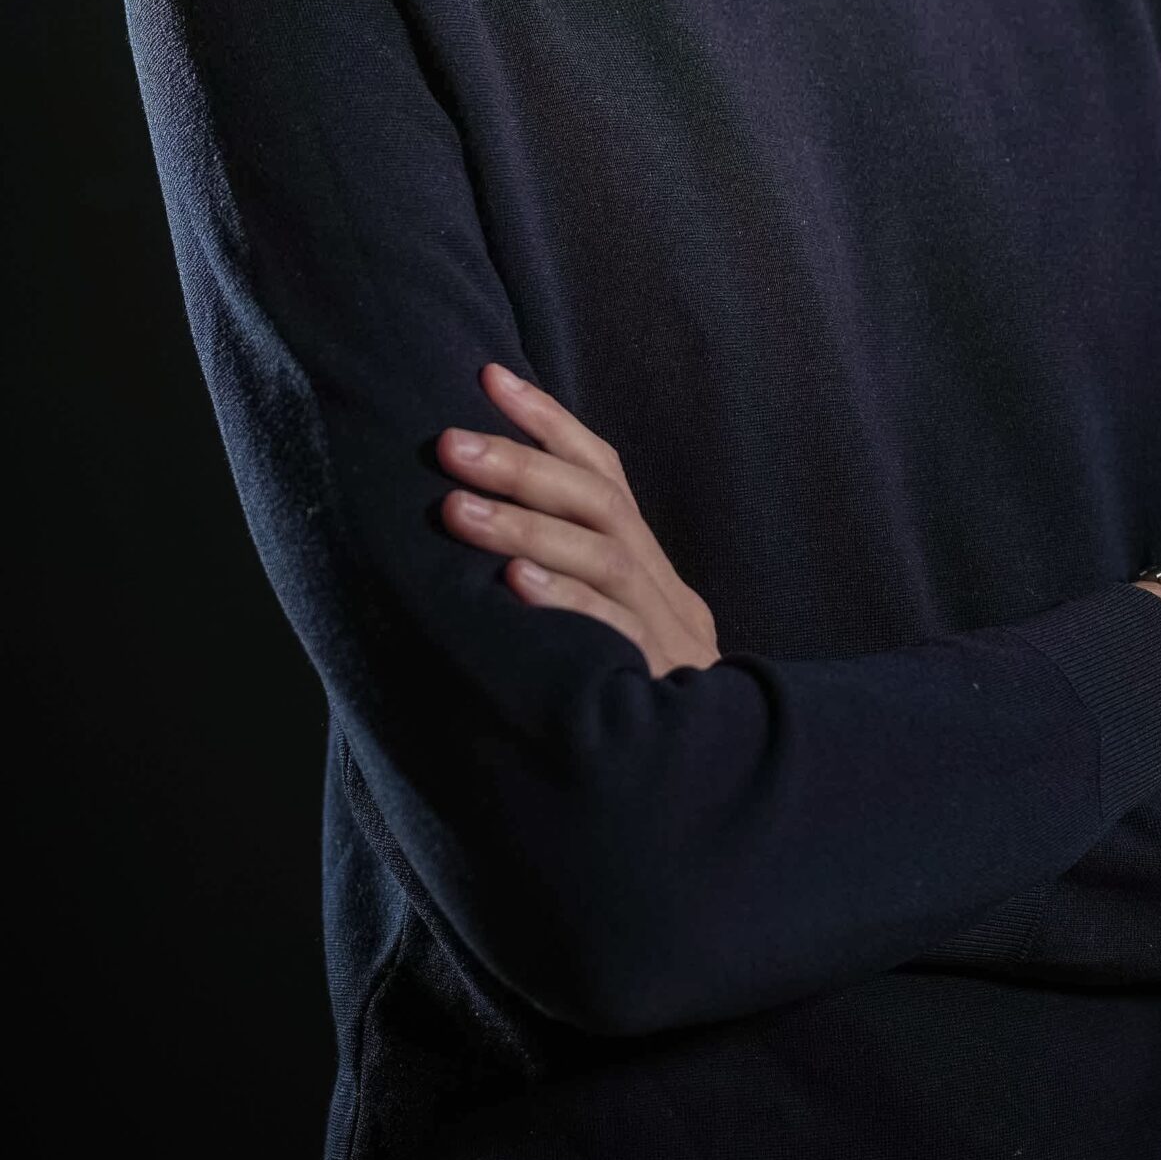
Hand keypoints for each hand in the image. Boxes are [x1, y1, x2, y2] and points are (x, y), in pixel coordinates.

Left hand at [436, 364, 721, 681]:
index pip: (603, 470)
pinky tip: (515, 587)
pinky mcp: (661, 682)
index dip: (549, 420)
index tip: (488, 375)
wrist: (712, 784)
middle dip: (521, 465)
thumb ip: (567, 574)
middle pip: (599, 502)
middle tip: (448, 443)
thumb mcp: (610, 625)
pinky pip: (611, 634)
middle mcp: (660, 584)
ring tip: (456, 509)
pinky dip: (565, 603)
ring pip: (602, 556)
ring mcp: (665, 630)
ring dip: (524, 527)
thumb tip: (474, 514)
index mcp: (645, 561)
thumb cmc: (636, 698)